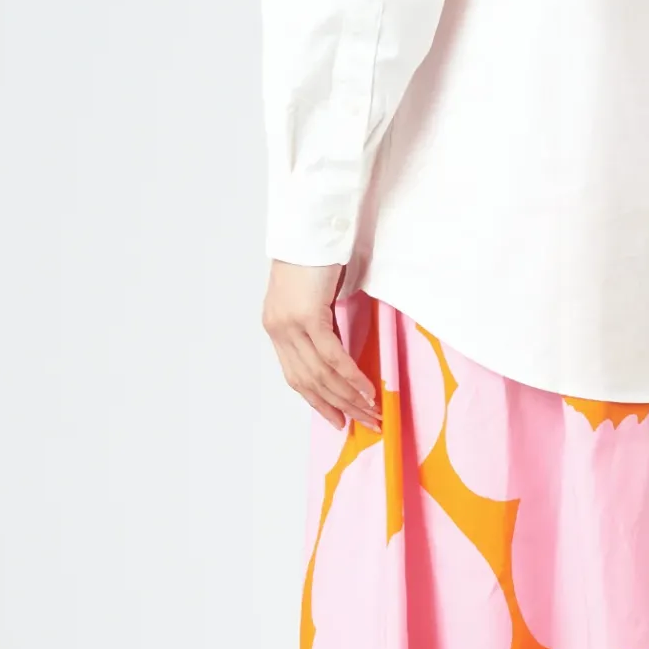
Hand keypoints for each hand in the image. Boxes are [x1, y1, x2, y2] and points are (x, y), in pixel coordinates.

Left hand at [262, 261, 381, 431]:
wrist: (310, 226)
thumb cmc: (315, 255)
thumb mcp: (313, 296)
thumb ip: (319, 324)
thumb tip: (341, 353)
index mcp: (277, 327)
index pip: (296, 376)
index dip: (317, 401)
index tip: (338, 419)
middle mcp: (279, 330)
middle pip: (308, 382)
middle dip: (338, 406)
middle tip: (364, 422)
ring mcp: (290, 325)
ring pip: (321, 375)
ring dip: (348, 397)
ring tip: (371, 411)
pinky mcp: (307, 317)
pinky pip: (332, 357)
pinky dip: (351, 376)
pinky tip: (366, 388)